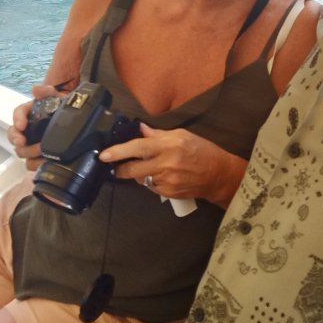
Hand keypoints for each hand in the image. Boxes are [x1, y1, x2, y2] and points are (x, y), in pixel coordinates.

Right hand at [7, 84, 63, 169]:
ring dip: (28, 152)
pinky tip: (44, 161)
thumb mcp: (58, 99)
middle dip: (16, 138)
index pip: (18, 113)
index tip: (21, 125)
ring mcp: (31, 143)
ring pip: (21, 150)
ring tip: (41, 151)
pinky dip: (36, 163)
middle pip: (14, 134)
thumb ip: (48, 92)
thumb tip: (36, 89)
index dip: (17, 119)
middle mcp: (27, 128)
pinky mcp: (38, 156)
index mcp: (30, 113)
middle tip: (23, 141)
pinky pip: (31, 163)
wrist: (76, 124)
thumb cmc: (63, 111)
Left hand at [100, 124, 246, 207]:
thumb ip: (159, 134)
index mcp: (169, 145)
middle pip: (133, 169)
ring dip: (139, 173)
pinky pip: (151, 187)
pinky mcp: (168, 193)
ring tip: (152, 167)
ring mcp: (166, 180)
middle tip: (114, 167)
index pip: (138, 147)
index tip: (103, 155)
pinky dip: (151, 181)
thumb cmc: (202, 151)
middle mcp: (166, 163)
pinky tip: (162, 176)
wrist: (218, 175)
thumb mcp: (182, 135)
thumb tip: (141, 129)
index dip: (119, 151)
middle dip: (120, 169)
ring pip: (140, 178)